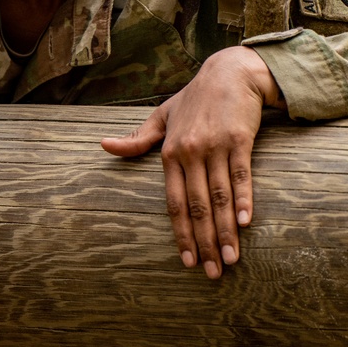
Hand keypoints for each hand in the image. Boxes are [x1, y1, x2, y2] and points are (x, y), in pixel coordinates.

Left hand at [101, 47, 283, 279]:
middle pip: (196, 206)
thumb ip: (138, 138)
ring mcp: (214, 146)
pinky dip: (242, 200)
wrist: (230, 73)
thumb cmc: (195, 98)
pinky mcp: (238, 139)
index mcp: (169, 152)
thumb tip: (103, 145)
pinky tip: (244, 224)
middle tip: (212, 274)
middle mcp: (189, 151)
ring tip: (230, 260)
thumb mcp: (163, 115)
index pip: (173, 202)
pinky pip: (240, 175)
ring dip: (225, 231)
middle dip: (204, 242)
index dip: (180, 233)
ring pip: (218, 196)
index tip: (187, 262)